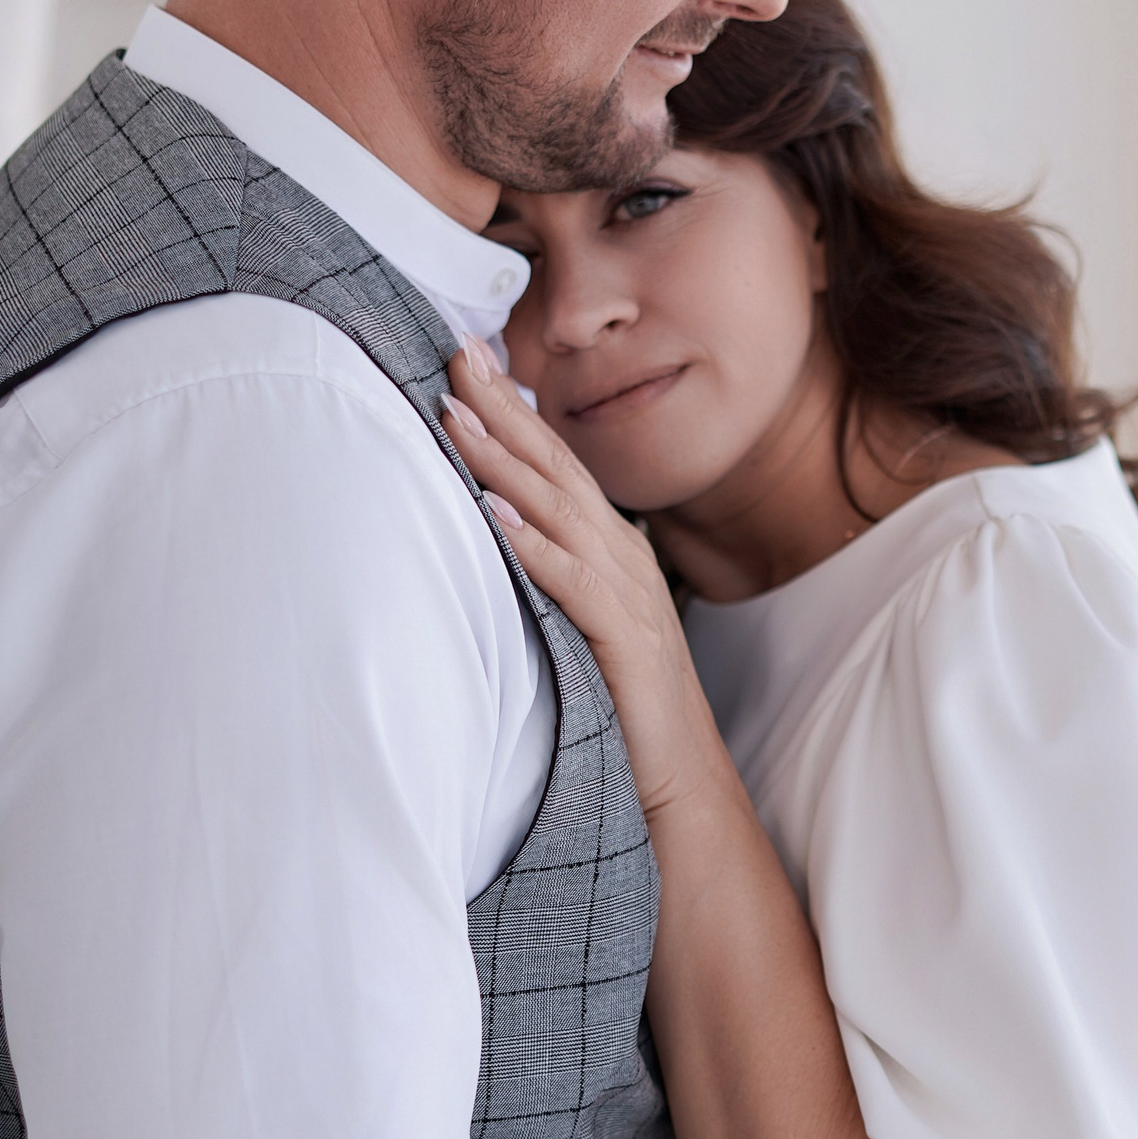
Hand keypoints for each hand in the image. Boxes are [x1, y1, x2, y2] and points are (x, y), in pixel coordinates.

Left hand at [440, 343, 726, 818]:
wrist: (682, 787)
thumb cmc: (623, 712)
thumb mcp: (580, 629)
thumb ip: (548, 578)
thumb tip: (487, 534)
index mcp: (612, 553)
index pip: (558, 467)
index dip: (514, 411)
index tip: (466, 360)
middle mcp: (623, 561)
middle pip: (558, 469)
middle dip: (505, 408)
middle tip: (455, 351)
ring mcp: (629, 598)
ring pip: (560, 512)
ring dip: (505, 460)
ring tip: (457, 413)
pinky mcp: (625, 642)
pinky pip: (572, 582)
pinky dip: (531, 543)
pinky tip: (492, 512)